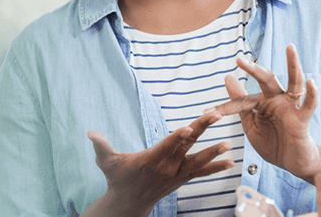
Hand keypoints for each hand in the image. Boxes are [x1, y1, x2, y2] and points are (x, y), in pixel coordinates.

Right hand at [85, 111, 234, 216]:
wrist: (129, 203)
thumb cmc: (117, 178)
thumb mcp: (107, 163)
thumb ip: (101, 147)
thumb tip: (90, 133)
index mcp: (150, 160)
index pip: (166, 146)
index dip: (177, 136)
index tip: (189, 127)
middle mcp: (166, 167)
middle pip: (186, 146)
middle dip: (201, 130)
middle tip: (215, 116)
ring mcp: (176, 174)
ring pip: (197, 160)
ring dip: (213, 152)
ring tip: (228, 144)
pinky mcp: (182, 179)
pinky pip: (201, 173)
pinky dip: (215, 167)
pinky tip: (230, 161)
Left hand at [207, 44, 319, 180]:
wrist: (292, 164)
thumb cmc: (273, 143)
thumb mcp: (251, 125)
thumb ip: (240, 104)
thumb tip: (228, 77)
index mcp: (263, 102)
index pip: (243, 99)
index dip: (226, 107)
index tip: (207, 113)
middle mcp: (278, 100)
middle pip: (267, 79)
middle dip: (254, 69)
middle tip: (239, 60)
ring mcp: (291, 108)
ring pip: (294, 82)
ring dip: (293, 64)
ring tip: (290, 48)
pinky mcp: (302, 120)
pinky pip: (308, 105)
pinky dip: (311, 94)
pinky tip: (311, 83)